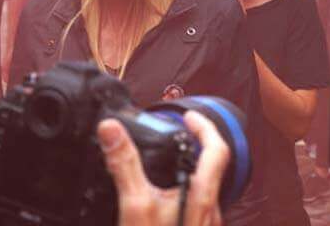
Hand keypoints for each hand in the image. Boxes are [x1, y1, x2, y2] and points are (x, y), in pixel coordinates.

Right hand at [100, 111, 227, 225]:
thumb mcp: (135, 205)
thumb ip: (125, 165)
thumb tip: (112, 130)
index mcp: (202, 194)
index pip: (217, 149)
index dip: (204, 126)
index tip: (189, 116)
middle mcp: (210, 210)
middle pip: (213, 167)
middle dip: (197, 146)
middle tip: (182, 133)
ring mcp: (204, 225)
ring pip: (205, 189)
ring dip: (190, 171)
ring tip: (171, 161)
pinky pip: (196, 207)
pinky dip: (184, 194)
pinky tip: (165, 200)